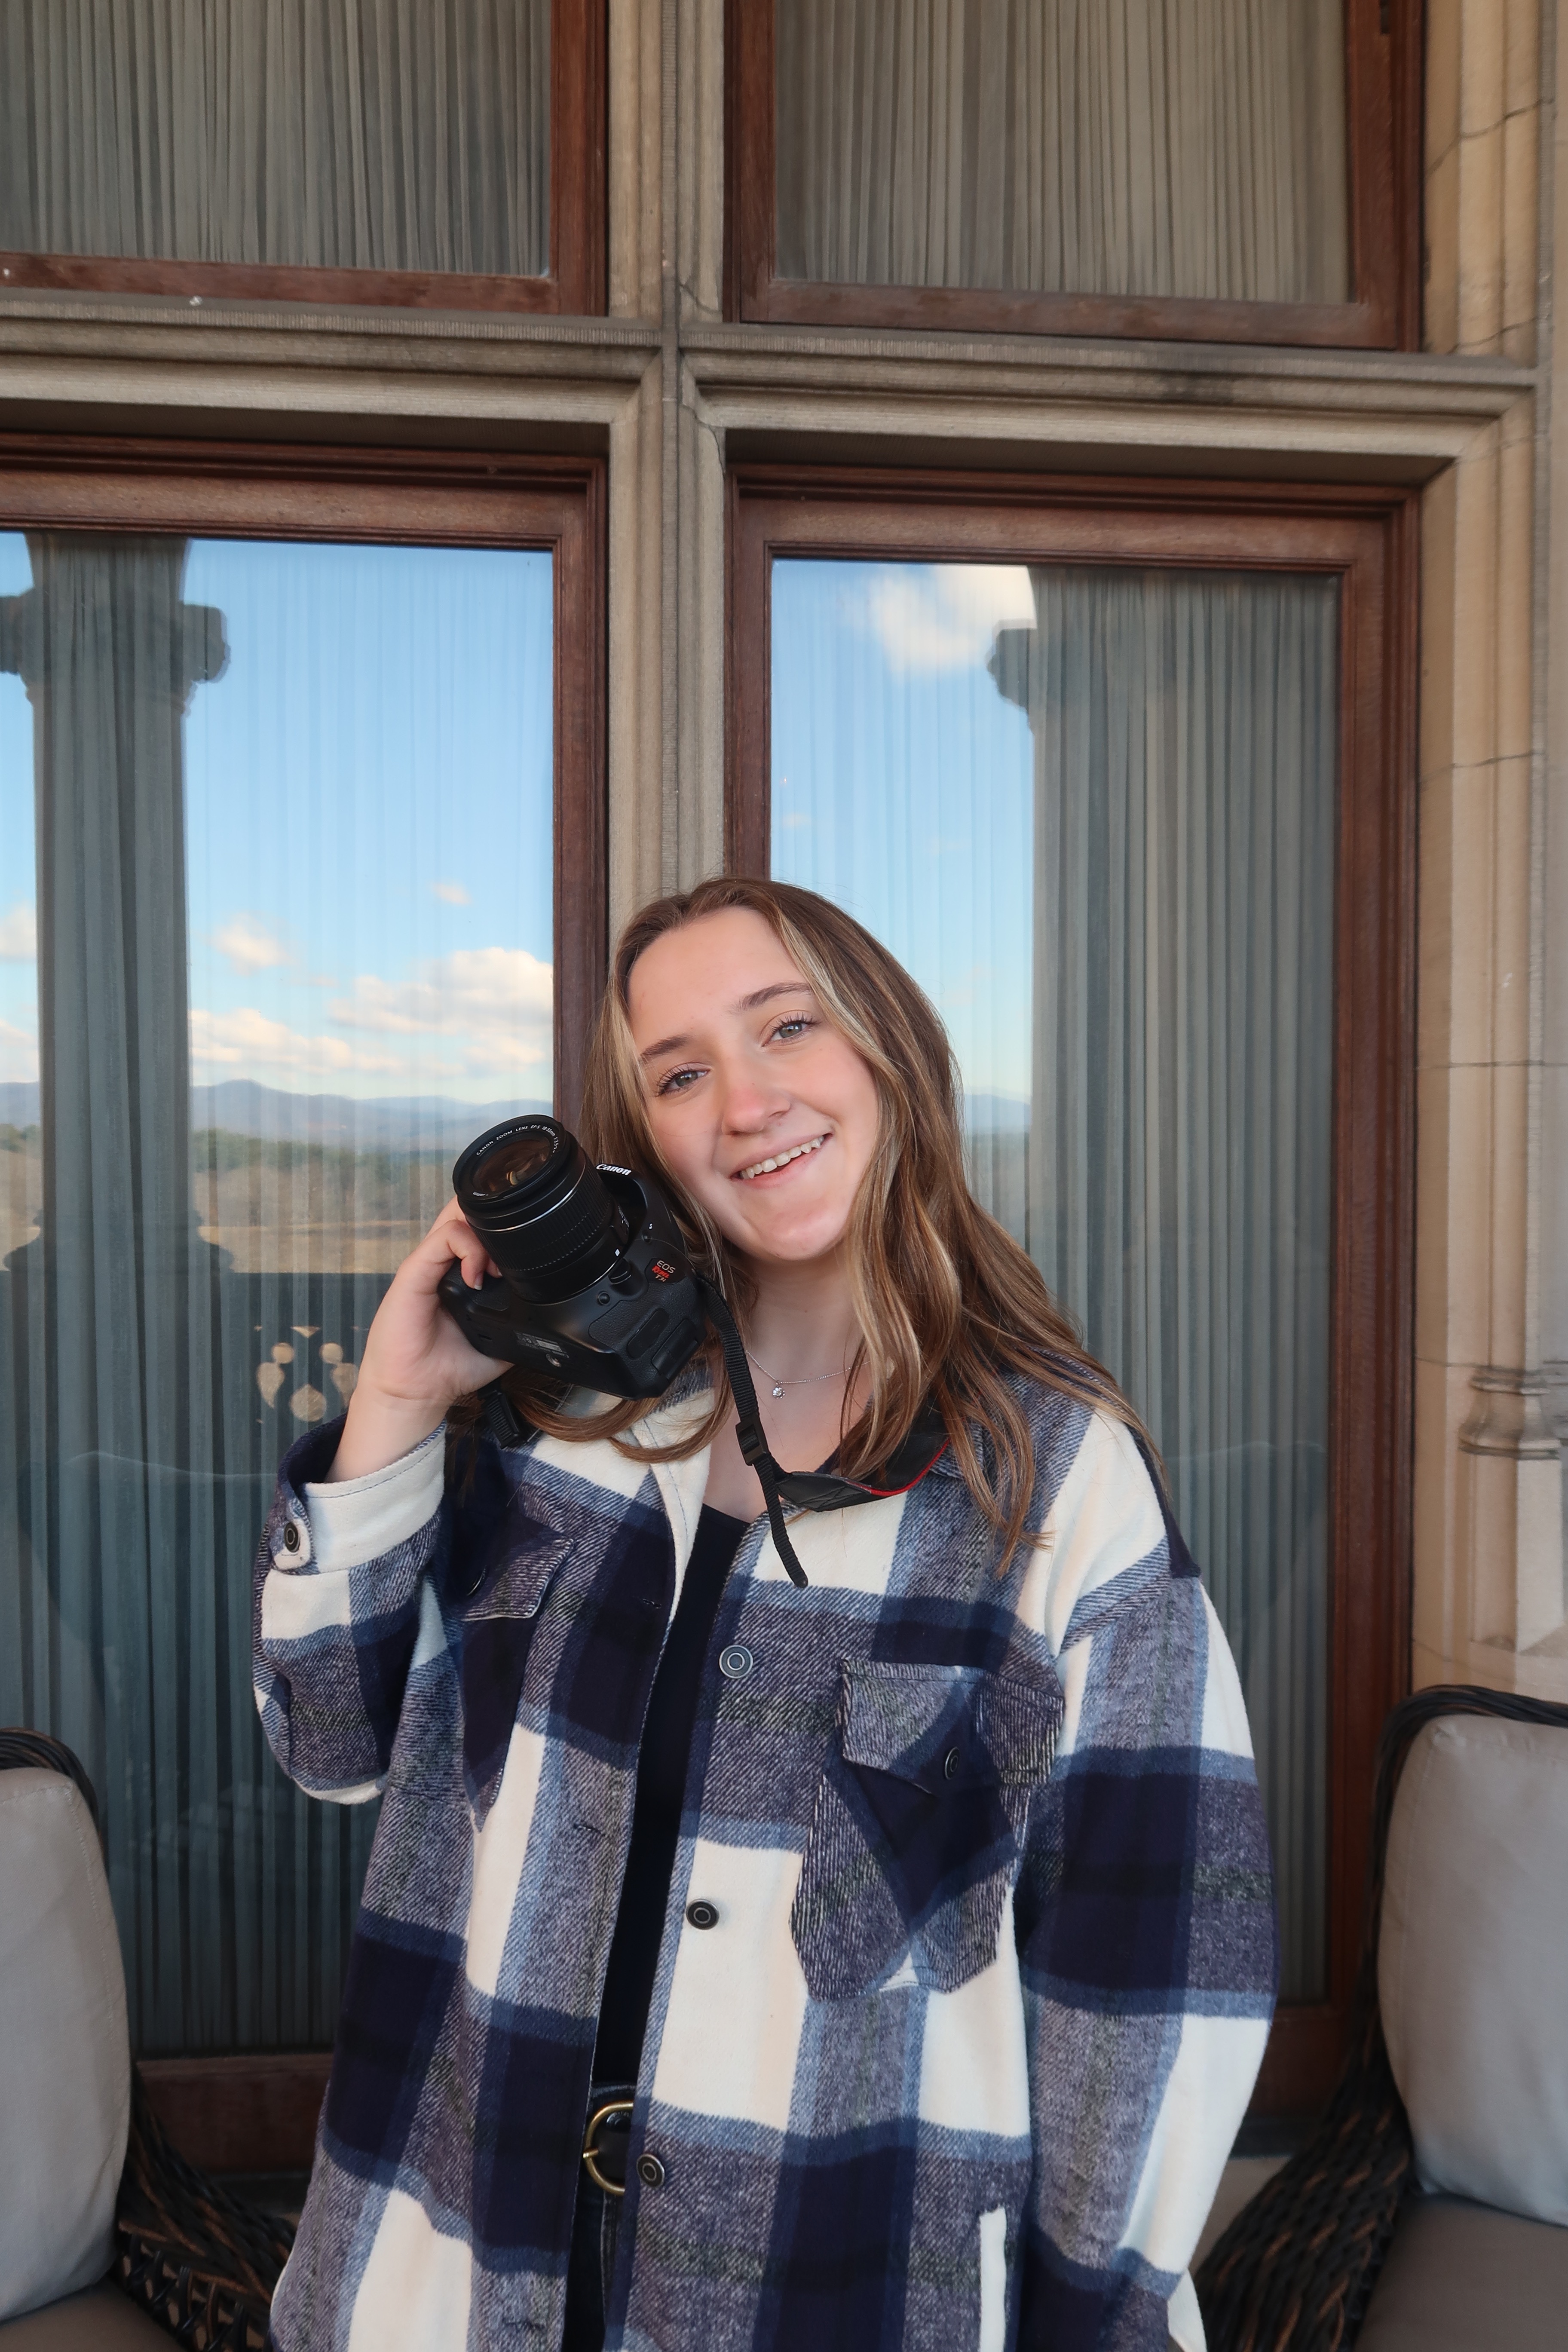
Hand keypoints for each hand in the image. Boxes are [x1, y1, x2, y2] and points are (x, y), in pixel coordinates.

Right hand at [326, 1197, 512, 1480]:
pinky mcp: (413, 1271)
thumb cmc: (449, 1366)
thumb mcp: (501, 1340)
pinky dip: (468, 1249)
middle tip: (516, 1248)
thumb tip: (555, 1316)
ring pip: (456, 1216)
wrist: (415, 1390)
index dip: (507, 1226)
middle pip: (467, 1211)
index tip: (530, 1251)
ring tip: (499, 1265)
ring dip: (486, 1231)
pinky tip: (477, 1278)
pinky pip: (443, 1240)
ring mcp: (428, 1263)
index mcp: (461, 1272)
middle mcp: (444, 1261)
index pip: (481, 1228)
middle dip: (496, 1218)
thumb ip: (522, 1320)